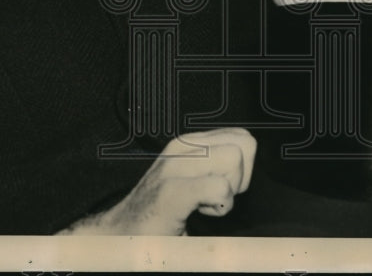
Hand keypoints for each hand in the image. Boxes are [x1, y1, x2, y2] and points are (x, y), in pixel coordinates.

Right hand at [60, 127, 255, 235]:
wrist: (121, 235)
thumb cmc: (161, 211)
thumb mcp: (194, 177)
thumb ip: (217, 163)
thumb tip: (251, 157)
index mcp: (190, 142)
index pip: (242, 137)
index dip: (243, 167)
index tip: (221, 187)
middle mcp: (182, 146)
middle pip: (243, 145)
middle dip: (240, 177)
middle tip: (214, 198)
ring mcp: (174, 166)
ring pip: (234, 159)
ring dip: (229, 191)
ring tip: (203, 204)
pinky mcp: (171, 192)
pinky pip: (219, 188)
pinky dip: (220, 206)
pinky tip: (199, 213)